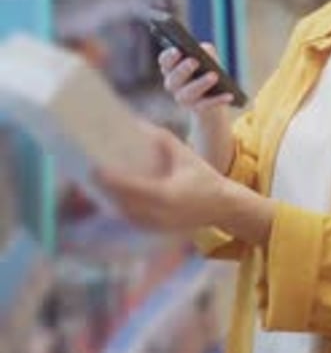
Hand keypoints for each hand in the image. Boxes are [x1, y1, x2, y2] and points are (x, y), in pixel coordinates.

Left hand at [95, 123, 273, 246]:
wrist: (222, 206)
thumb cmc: (203, 176)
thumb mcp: (184, 154)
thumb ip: (162, 139)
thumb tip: (136, 123)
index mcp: (168, 195)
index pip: (132, 189)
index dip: (111, 180)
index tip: (94, 169)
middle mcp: (160, 214)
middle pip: (122, 203)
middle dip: (102, 189)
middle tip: (85, 172)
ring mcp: (158, 225)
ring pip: (124, 213)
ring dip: (107, 200)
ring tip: (90, 182)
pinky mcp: (156, 229)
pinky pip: (131, 219)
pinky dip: (118, 207)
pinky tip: (106, 195)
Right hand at [159, 44, 234, 114]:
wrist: (214, 95)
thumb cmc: (208, 69)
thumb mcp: (208, 58)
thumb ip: (206, 51)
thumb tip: (205, 49)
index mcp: (171, 68)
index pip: (165, 61)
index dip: (169, 57)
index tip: (177, 50)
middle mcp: (173, 84)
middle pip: (174, 78)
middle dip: (183, 69)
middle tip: (195, 61)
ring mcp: (183, 98)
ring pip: (189, 93)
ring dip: (201, 84)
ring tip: (214, 76)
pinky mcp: (197, 109)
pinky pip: (206, 105)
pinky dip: (218, 100)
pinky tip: (229, 95)